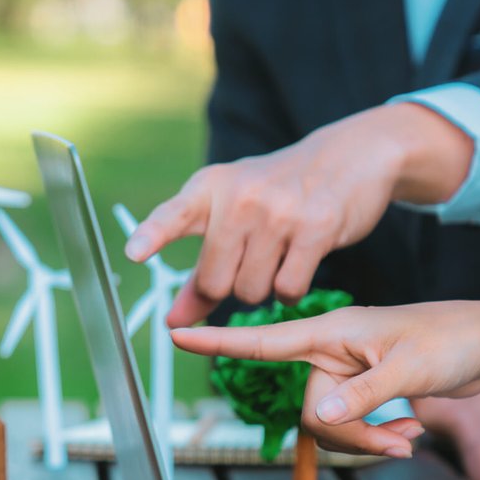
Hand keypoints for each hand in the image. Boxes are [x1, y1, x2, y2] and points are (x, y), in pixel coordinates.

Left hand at [125, 104, 471, 326]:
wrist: (347, 157)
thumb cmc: (275, 193)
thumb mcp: (230, 215)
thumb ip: (199, 269)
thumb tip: (174, 322)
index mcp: (209, 188)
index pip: (173, 215)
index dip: (151, 235)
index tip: (133, 253)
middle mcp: (240, 197)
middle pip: (214, 280)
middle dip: (226, 288)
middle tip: (245, 265)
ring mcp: (278, 212)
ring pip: (251, 291)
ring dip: (261, 290)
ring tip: (274, 258)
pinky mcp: (316, 229)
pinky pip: (288, 289)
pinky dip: (289, 292)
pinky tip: (296, 267)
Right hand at [171, 299, 479, 452]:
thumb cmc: (453, 339)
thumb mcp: (410, 368)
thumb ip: (363, 394)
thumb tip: (321, 417)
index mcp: (332, 330)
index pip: (264, 338)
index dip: (219, 341)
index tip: (178, 336)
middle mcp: (333, 349)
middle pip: (311, 407)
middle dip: (351, 433)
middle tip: (398, 439)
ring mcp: (348, 369)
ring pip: (333, 421)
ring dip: (370, 438)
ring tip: (410, 436)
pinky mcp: (366, 385)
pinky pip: (353, 421)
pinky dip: (380, 433)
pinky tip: (410, 431)